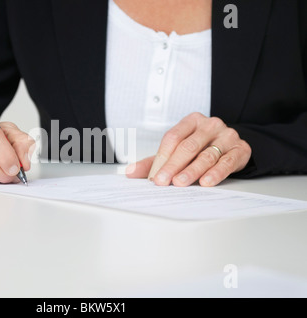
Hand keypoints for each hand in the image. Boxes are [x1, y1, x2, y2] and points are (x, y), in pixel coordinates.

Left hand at [126, 112, 251, 186]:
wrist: (232, 146)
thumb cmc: (200, 148)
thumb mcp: (176, 151)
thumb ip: (154, 162)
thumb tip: (130, 172)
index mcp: (191, 121)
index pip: (173, 137)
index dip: (162, 157)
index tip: (154, 175)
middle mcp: (210, 125)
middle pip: (188, 146)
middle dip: (173, 165)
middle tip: (163, 181)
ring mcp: (227, 136)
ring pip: (207, 155)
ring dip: (192, 171)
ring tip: (180, 183)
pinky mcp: (240, 149)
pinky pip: (227, 162)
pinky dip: (216, 173)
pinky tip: (206, 182)